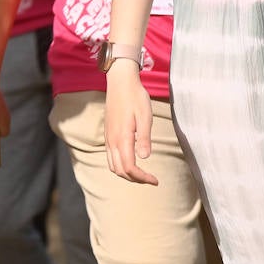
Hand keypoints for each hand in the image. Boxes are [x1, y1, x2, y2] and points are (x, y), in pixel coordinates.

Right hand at [104, 60, 158, 184]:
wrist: (120, 82)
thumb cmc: (135, 97)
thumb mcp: (145, 117)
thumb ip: (144, 138)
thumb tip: (144, 158)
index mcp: (122, 137)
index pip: (129, 167)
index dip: (142, 178)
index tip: (155, 180)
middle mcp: (112, 140)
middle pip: (119, 170)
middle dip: (135, 179)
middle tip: (150, 179)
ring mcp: (108, 137)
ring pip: (112, 165)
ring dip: (126, 174)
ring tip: (142, 173)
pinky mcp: (108, 134)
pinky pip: (110, 156)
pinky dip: (120, 165)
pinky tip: (132, 161)